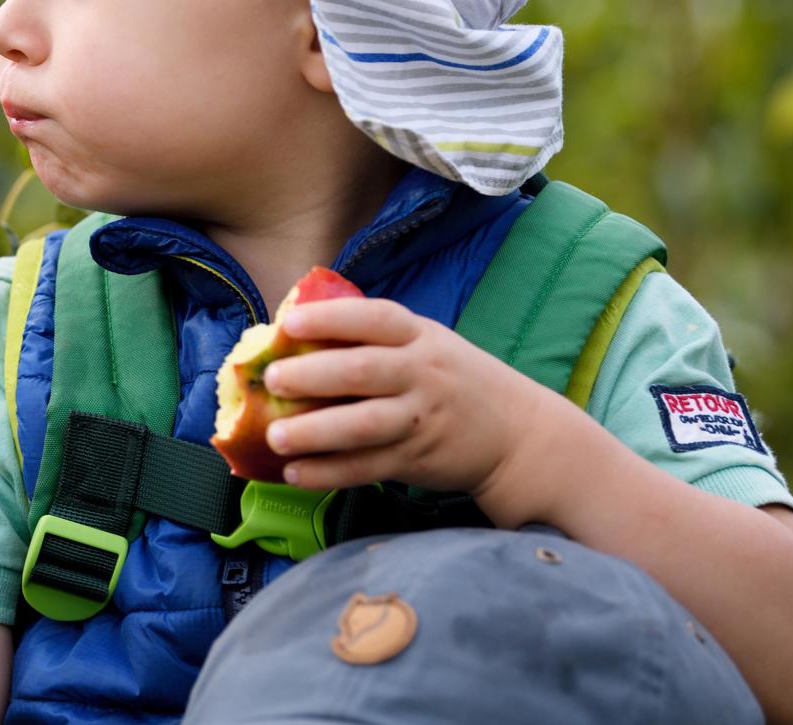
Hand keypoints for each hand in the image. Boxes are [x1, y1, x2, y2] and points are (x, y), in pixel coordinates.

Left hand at [257, 297, 555, 502]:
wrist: (520, 435)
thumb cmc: (455, 380)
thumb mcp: (428, 344)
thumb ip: (375, 340)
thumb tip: (293, 334)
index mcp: (421, 337)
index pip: (375, 319)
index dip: (331, 318)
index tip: (289, 323)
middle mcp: (422, 374)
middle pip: (363, 371)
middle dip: (312, 375)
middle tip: (272, 379)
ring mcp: (420, 419)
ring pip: (363, 425)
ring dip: (315, 431)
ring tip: (275, 436)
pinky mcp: (416, 460)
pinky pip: (366, 467)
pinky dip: (329, 472)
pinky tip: (295, 473)